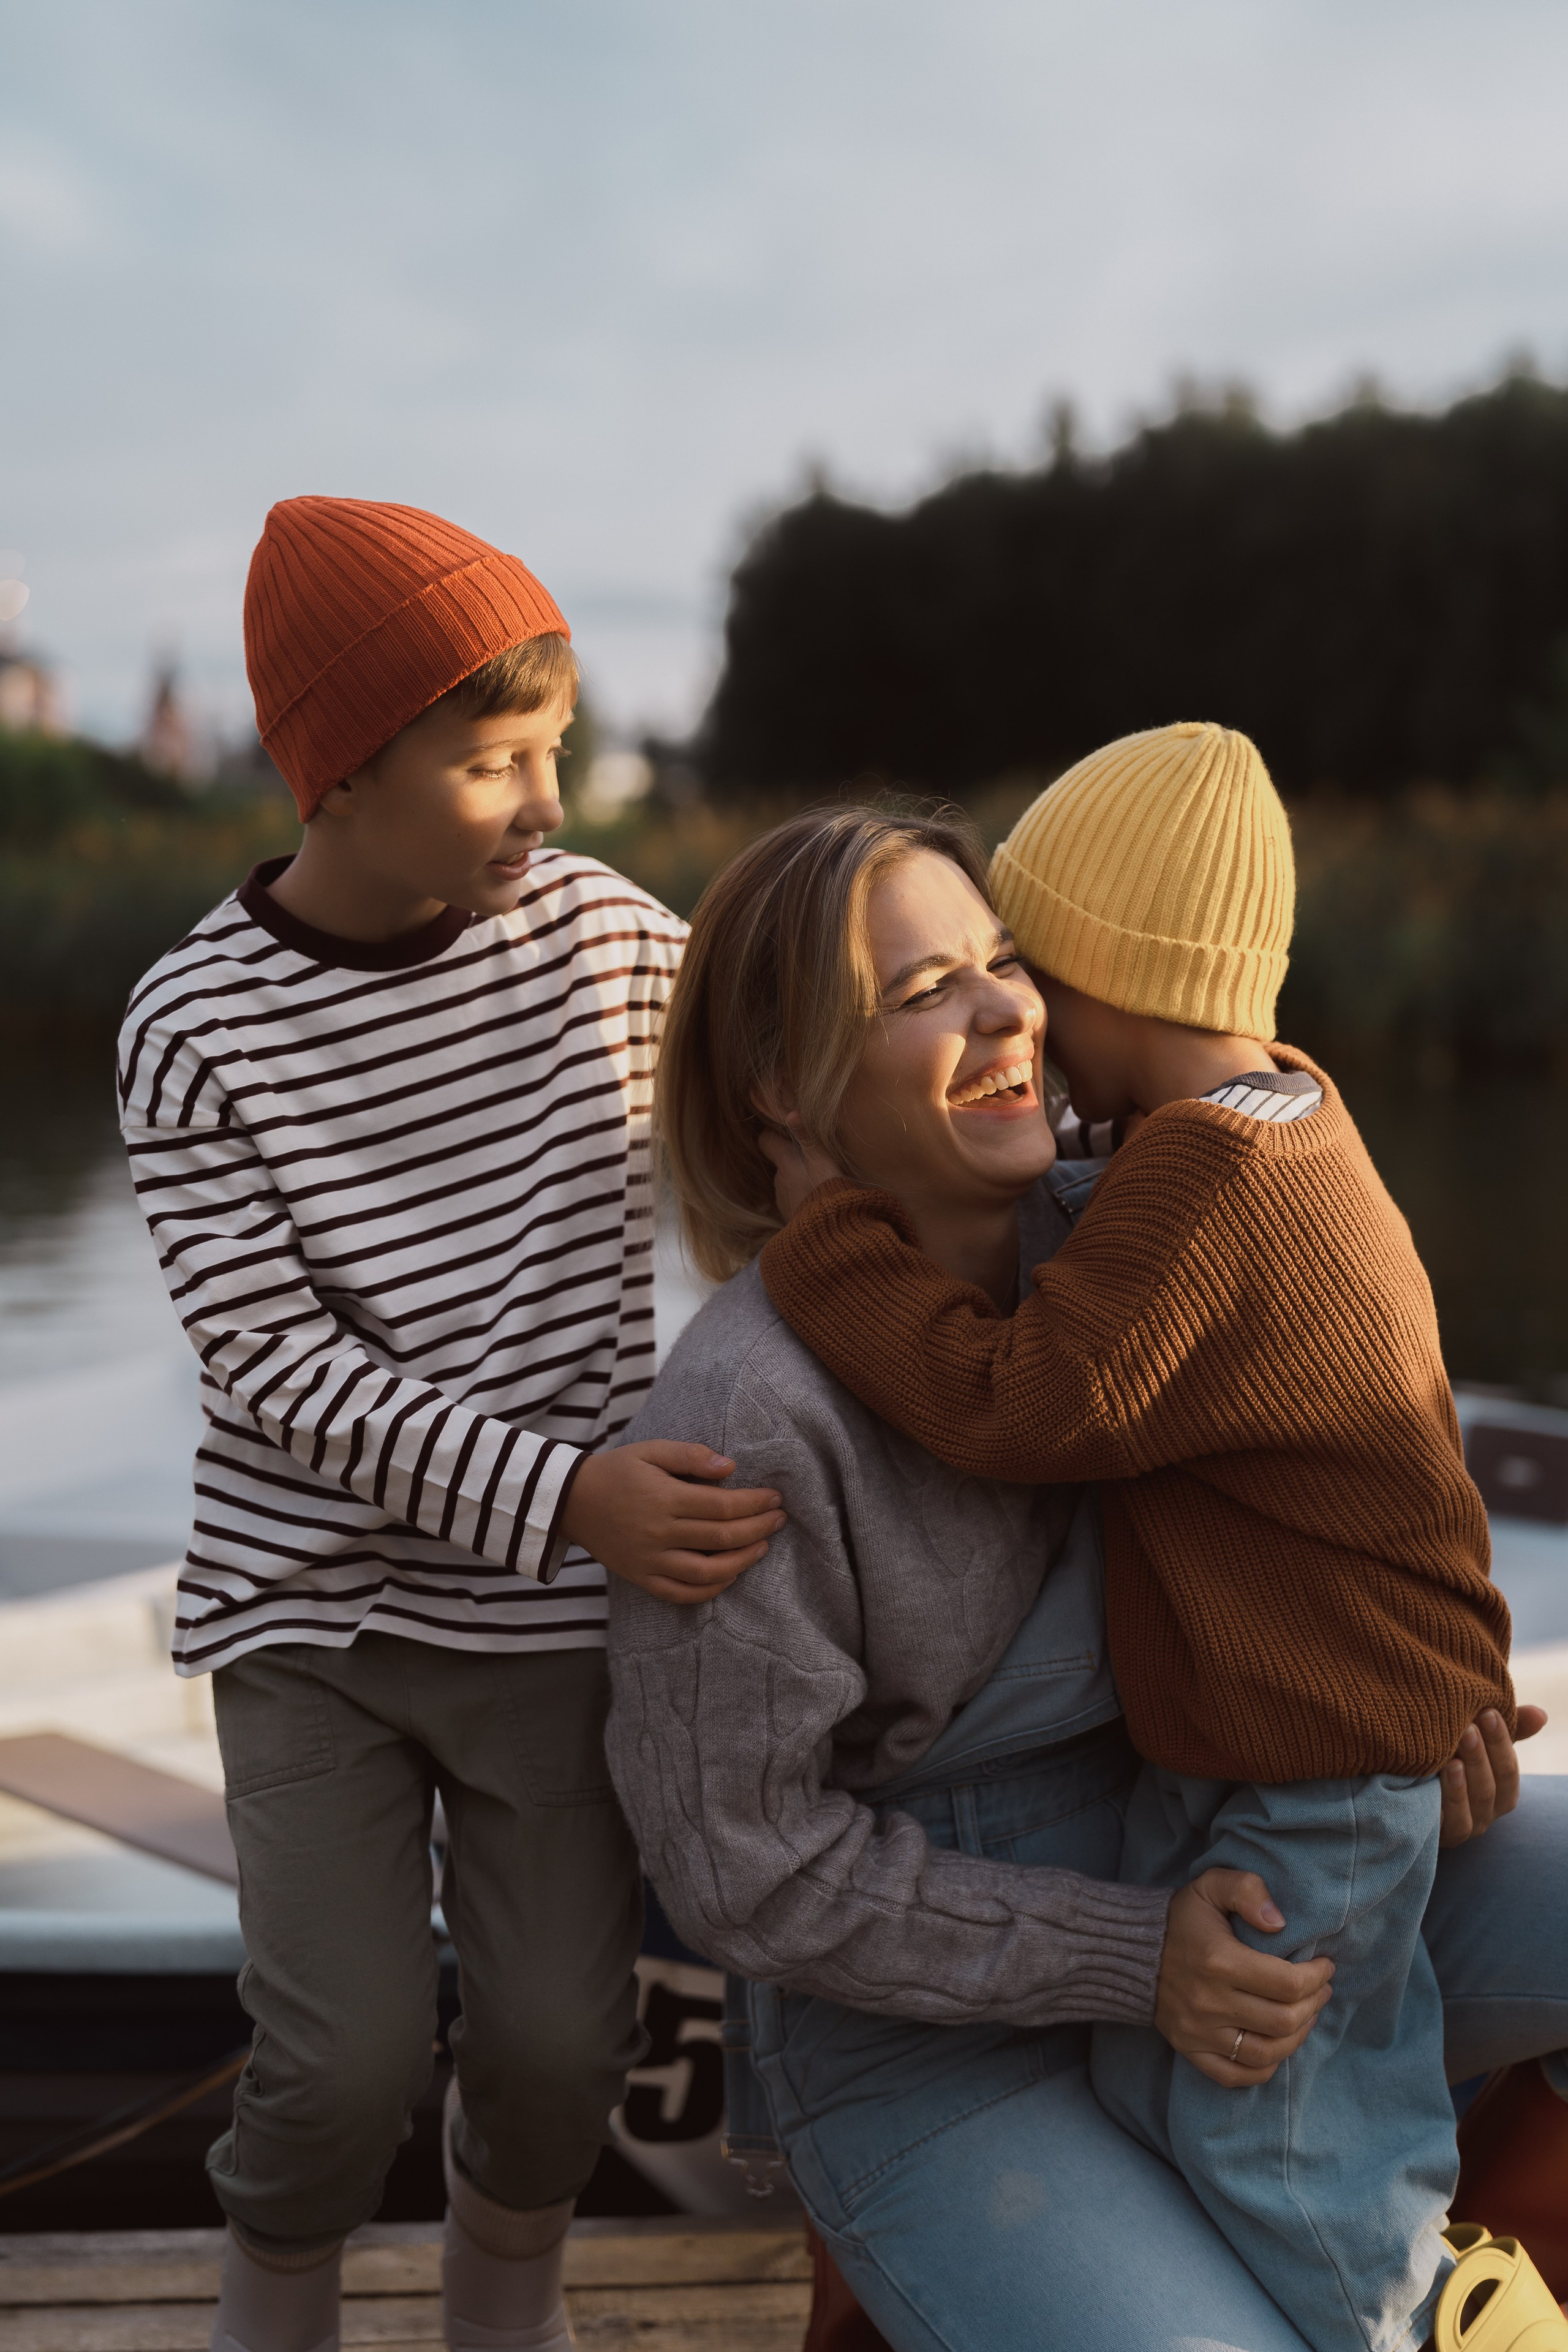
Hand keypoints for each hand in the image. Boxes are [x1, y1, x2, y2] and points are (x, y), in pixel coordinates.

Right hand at [561, 1442, 785, 1604]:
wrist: (572, 1501)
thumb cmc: (617, 1471)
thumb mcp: (651, 1450)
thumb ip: (690, 1455)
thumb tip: (730, 1467)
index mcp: (664, 1498)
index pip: (723, 1506)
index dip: (755, 1503)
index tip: (774, 1498)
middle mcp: (659, 1533)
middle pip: (722, 1538)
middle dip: (758, 1529)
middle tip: (778, 1519)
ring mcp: (650, 1560)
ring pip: (707, 1573)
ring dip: (742, 1562)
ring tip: (762, 1547)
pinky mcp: (641, 1578)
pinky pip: (681, 1594)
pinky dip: (710, 1590)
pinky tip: (729, 1576)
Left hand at [758, 1116, 844, 1223]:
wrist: (827, 1235)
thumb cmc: (827, 1191)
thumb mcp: (822, 1160)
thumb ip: (808, 1137)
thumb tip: (791, 1113)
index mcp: (785, 1163)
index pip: (766, 1141)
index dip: (773, 1134)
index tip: (785, 1130)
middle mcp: (779, 1181)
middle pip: (782, 1162)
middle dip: (795, 1159)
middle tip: (817, 1157)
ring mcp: (784, 1201)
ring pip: (790, 1183)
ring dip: (802, 1180)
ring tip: (823, 1182)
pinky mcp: (791, 1219)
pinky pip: (796, 1202)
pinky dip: (806, 1198)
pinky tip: (822, 1202)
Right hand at [1154, 1867, 1334, 2087]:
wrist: (1130, 1950)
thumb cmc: (1180, 1918)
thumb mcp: (1210, 1885)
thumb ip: (1247, 1890)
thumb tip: (1279, 1922)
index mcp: (1219, 1960)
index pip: (1288, 1983)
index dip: (1317, 1977)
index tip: (1325, 1966)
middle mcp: (1209, 2002)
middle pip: (1284, 2020)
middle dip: (1314, 2004)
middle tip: (1321, 1989)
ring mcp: (1198, 2031)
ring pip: (1266, 2053)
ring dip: (1297, 2037)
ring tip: (1306, 2016)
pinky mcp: (1190, 2049)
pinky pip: (1236, 2076)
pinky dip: (1265, 2068)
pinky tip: (1278, 2046)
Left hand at [1438, 1705, 1545, 1845]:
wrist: (1407, 1796)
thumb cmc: (1450, 1762)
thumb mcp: (1476, 1745)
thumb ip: (1508, 1729)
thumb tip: (1540, 1714)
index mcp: (1501, 1792)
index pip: (1508, 1768)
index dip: (1500, 1740)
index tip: (1488, 1711)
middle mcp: (1487, 1813)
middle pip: (1492, 1786)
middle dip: (1481, 1754)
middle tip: (1468, 1726)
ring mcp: (1467, 1827)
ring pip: (1475, 1803)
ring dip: (1466, 1776)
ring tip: (1455, 1753)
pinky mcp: (1443, 1835)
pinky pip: (1453, 1821)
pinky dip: (1451, 1798)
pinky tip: (1442, 1776)